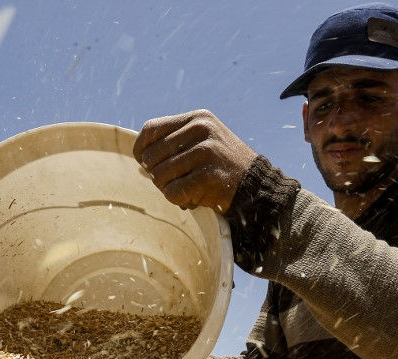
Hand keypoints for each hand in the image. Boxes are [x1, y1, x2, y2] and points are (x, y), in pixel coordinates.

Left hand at [133, 110, 257, 211]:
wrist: (256, 185)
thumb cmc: (223, 166)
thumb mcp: (203, 141)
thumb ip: (176, 141)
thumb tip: (141, 154)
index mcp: (197, 119)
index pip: (151, 129)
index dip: (141, 149)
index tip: (144, 164)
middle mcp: (201, 130)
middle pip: (152, 156)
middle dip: (156, 175)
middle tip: (172, 183)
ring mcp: (206, 152)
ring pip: (160, 176)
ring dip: (167, 189)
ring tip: (185, 190)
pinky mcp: (209, 175)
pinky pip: (173, 192)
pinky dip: (178, 200)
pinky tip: (191, 200)